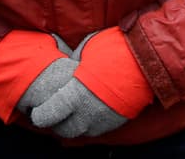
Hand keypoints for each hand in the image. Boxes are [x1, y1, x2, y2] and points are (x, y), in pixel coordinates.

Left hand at [29, 29, 151, 137]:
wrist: (147, 60)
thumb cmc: (114, 50)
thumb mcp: (86, 50)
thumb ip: (74, 63)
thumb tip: (68, 65)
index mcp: (74, 94)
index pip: (47, 116)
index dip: (40, 114)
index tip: (37, 110)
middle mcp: (87, 113)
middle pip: (62, 130)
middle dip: (55, 123)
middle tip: (53, 113)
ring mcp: (102, 120)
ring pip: (80, 133)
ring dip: (72, 125)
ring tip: (70, 114)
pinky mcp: (116, 122)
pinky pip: (97, 130)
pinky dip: (89, 125)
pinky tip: (88, 113)